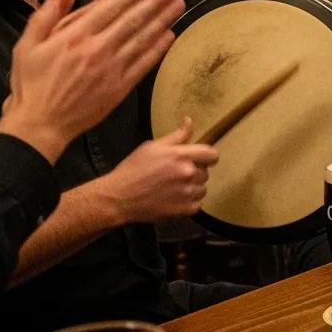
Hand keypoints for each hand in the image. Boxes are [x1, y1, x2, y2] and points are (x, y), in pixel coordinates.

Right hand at [0, 0, 186, 162]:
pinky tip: (171, 35)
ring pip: (143, 38)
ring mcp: (111, 69)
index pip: (111, 6)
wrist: (39, 124)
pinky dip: (158, 48)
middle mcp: (96, 49)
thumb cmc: (31, 82)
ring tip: (180, 3)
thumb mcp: (29, 42)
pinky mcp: (120, 87)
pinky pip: (144, 63)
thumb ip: (50, 9)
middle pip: (133, 18)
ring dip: (164, 19)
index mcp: (73, 36)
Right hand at [91, 117, 218, 223]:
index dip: (206, 157)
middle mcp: (189, 173)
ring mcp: (188, 193)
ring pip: (202, 188)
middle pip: (205, 172)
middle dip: (194, 171)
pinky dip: (188, 202)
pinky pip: (197, 203)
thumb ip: (176, 136)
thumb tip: (189, 121)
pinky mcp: (185, 210)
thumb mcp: (152, 147)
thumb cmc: (133, 169)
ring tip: (173, 188)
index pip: (212, 155)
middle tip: (175, 174)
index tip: (198, 159)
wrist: (119, 197)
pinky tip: (173, 199)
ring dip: (192, 187)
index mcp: (182, 156)